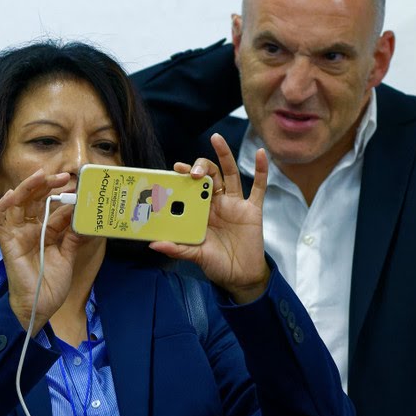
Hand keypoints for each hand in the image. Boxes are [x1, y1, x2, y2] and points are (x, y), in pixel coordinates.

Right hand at [0, 169, 91, 334]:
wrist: (41, 305)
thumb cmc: (51, 284)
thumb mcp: (68, 256)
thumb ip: (74, 236)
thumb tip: (85, 216)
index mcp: (44, 232)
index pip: (51, 208)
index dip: (63, 197)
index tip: (78, 189)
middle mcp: (29, 230)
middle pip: (34, 200)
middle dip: (47, 186)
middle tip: (63, 177)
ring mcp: (17, 235)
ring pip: (17, 204)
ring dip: (28, 188)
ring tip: (42, 177)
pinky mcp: (6, 243)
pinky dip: (3, 206)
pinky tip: (13, 195)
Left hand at [151, 132, 269, 303]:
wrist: (240, 277)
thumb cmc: (216, 264)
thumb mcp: (195, 256)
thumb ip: (177, 248)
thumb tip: (154, 244)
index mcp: (201, 211)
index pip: (191, 187)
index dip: (183, 177)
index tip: (174, 170)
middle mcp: (217, 203)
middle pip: (209, 176)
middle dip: (200, 167)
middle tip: (192, 170)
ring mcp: (236, 204)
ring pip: (230, 174)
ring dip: (224, 155)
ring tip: (216, 138)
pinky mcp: (253, 209)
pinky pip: (259, 187)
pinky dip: (262, 170)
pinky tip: (261, 154)